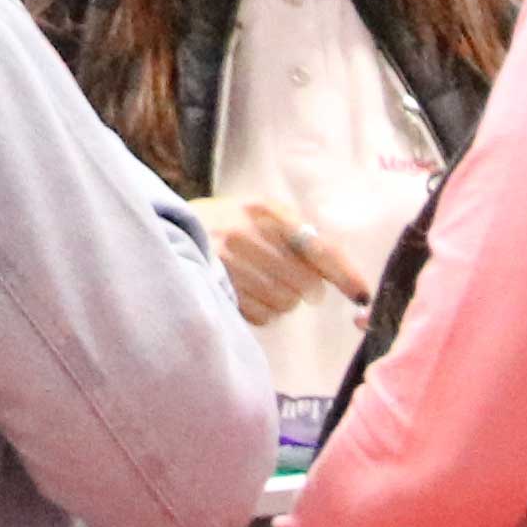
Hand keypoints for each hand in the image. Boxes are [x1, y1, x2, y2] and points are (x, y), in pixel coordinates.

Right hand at [205, 196, 366, 330]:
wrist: (164, 230)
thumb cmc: (225, 225)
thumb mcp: (260, 215)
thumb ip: (300, 237)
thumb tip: (345, 277)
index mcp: (265, 210)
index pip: (318, 248)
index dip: (345, 275)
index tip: (362, 294)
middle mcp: (247, 233)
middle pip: (306, 284)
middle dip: (304, 289)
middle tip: (285, 278)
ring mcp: (229, 262)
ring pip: (285, 302)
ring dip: (281, 300)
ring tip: (257, 281)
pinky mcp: (217, 288)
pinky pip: (262, 315)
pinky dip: (261, 310)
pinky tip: (243, 291)